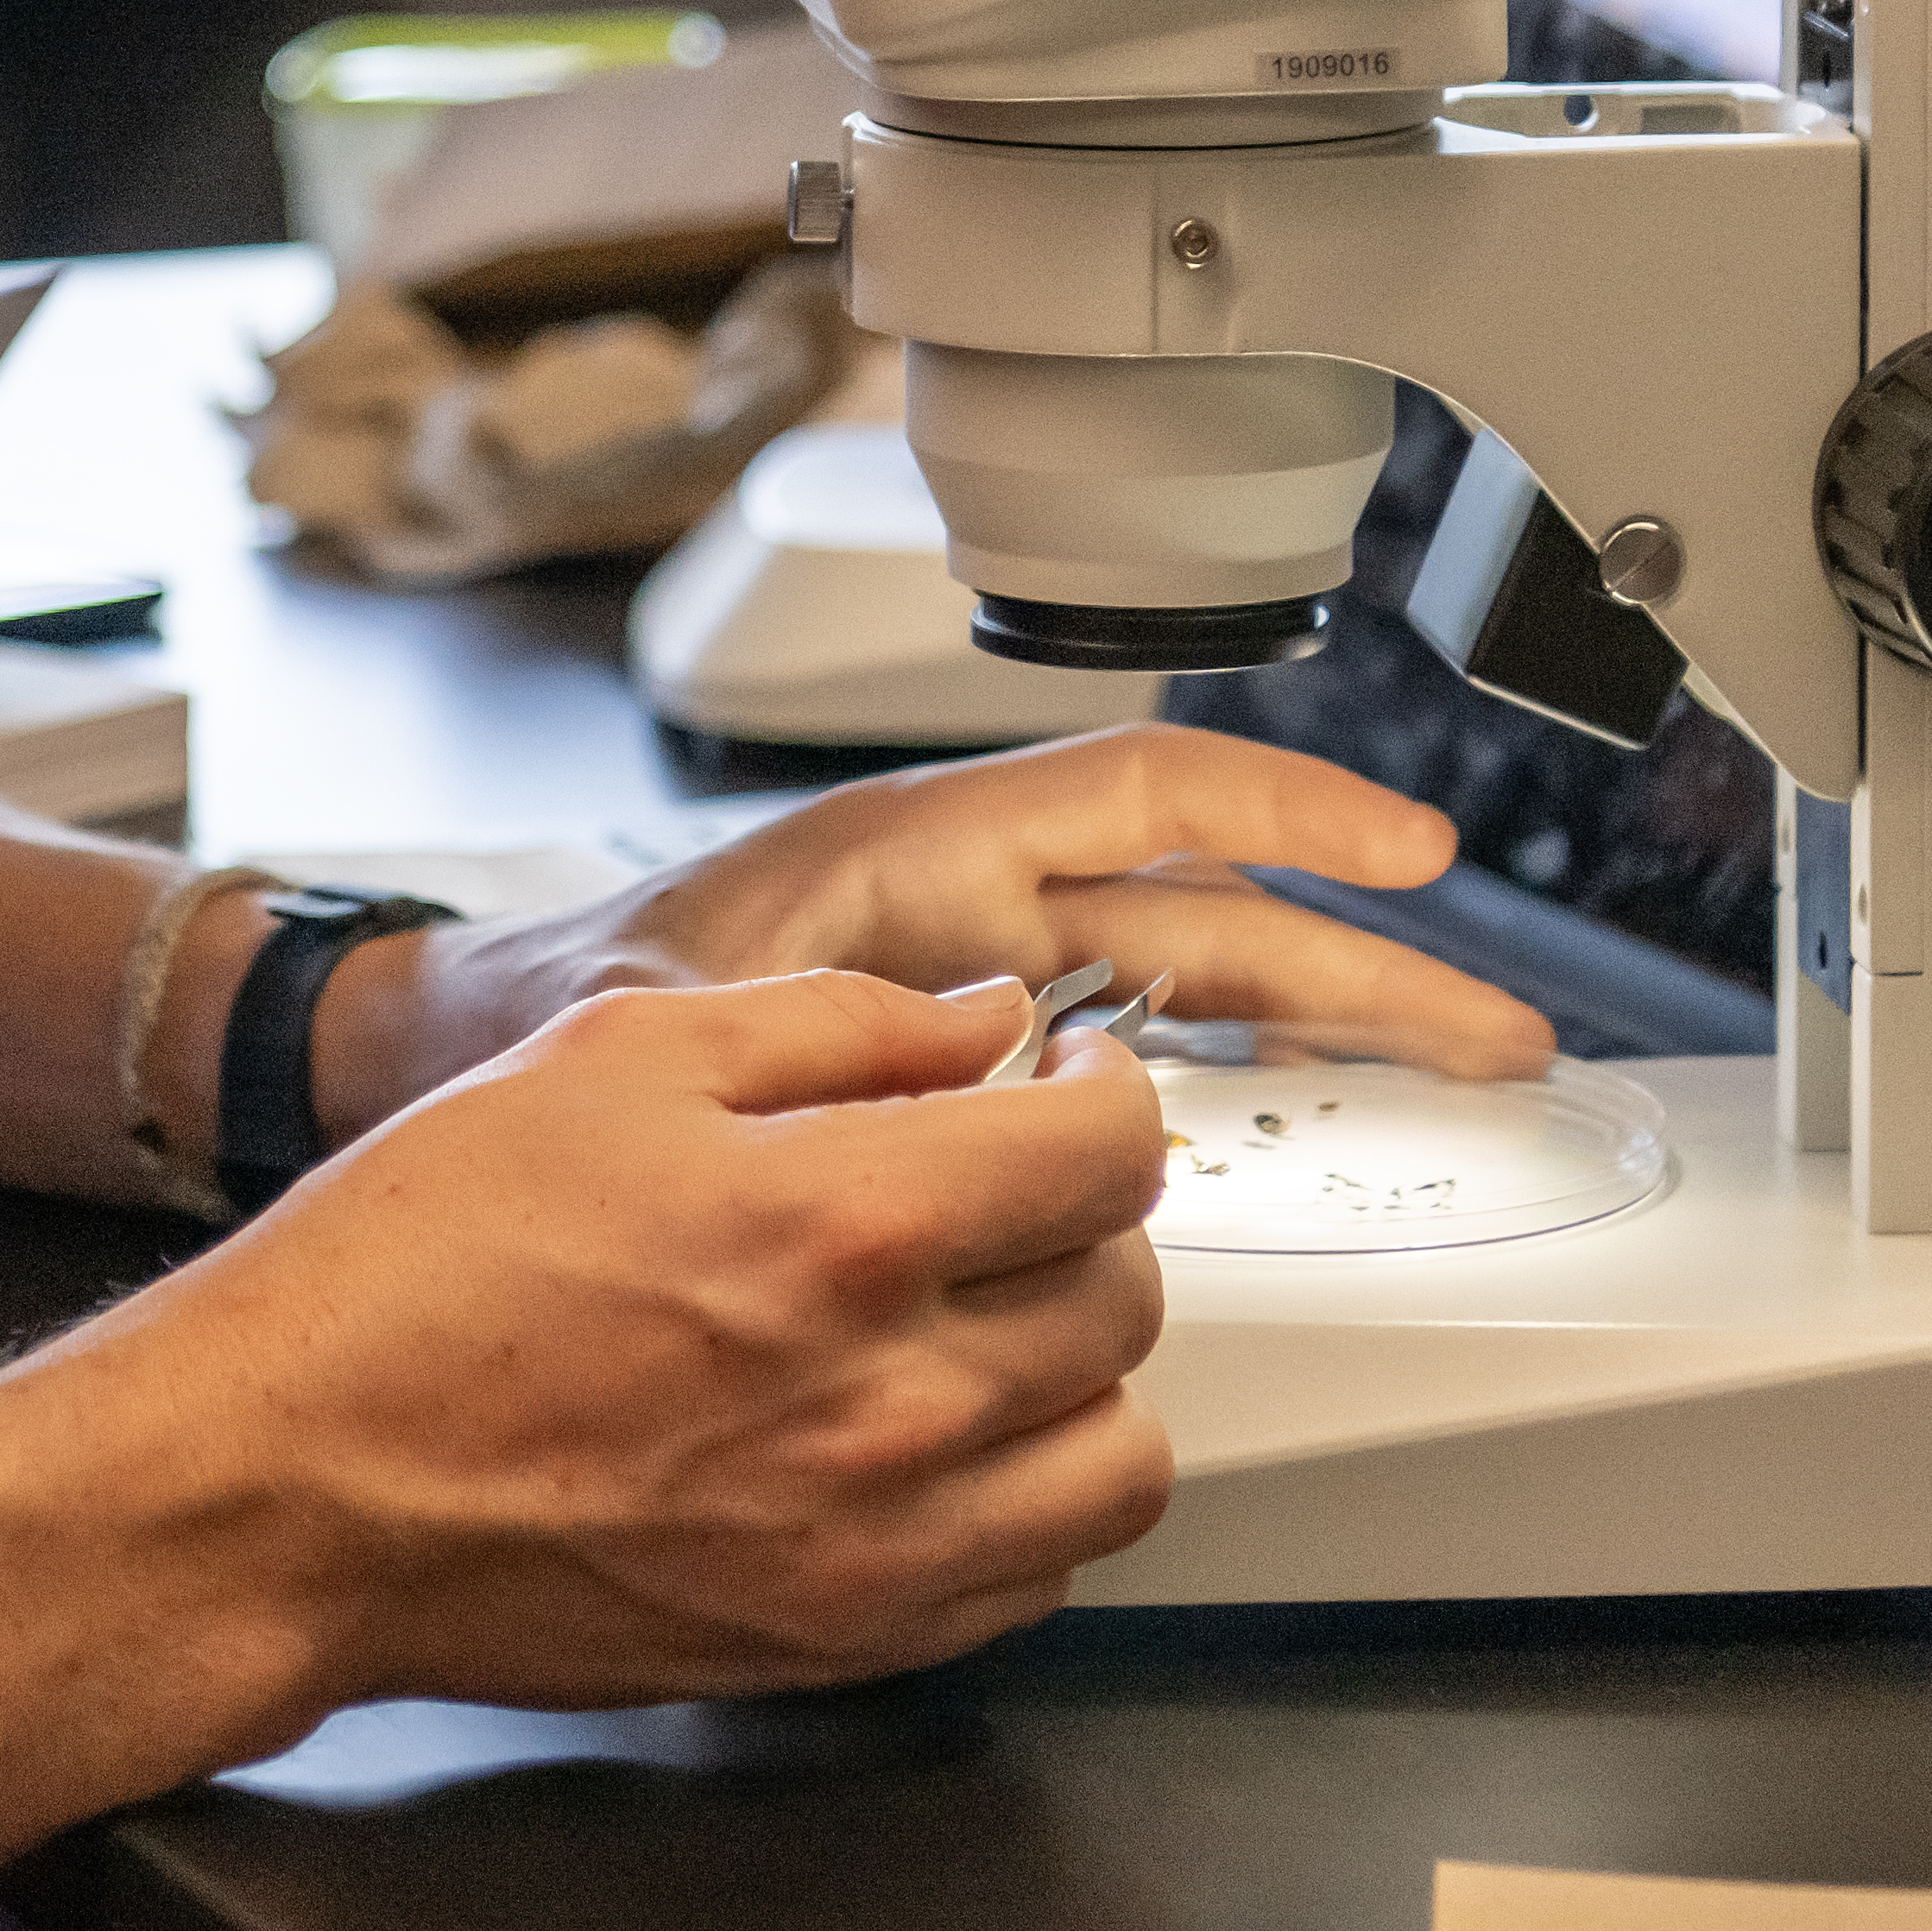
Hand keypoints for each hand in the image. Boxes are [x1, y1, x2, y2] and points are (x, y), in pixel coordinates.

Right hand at [110, 969, 1171, 1715]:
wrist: (304, 1473)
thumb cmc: (420, 1265)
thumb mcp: (611, 1053)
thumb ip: (827, 1022)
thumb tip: (974, 1021)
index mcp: (842, 1222)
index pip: (1102, 1153)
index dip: (1105, 1088)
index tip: (1069, 1077)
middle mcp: (891, 1397)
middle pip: (1124, 1296)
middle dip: (1083, 1212)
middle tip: (1002, 1178)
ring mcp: (878, 1541)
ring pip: (1119, 1457)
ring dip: (1078, 1369)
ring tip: (989, 1314)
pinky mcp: (845, 1641)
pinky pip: (1035, 1575)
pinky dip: (1024, 1496)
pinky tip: (936, 1432)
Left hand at [334, 729, 1557, 1135]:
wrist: (434, 1071)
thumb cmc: (520, 1015)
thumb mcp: (656, 1018)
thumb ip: (806, 1029)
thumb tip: (967, 1054)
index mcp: (898, 862)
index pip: (1132, 797)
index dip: (1280, 812)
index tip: (1404, 848)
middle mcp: (947, 913)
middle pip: (1196, 912)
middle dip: (1355, 959)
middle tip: (1497, 1023)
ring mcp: (955, 989)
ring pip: (1175, 985)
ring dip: (1315, 1019)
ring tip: (1452, 1061)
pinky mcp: (941, 1064)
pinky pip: (1112, 1054)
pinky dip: (1214, 1080)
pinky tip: (1295, 1132)